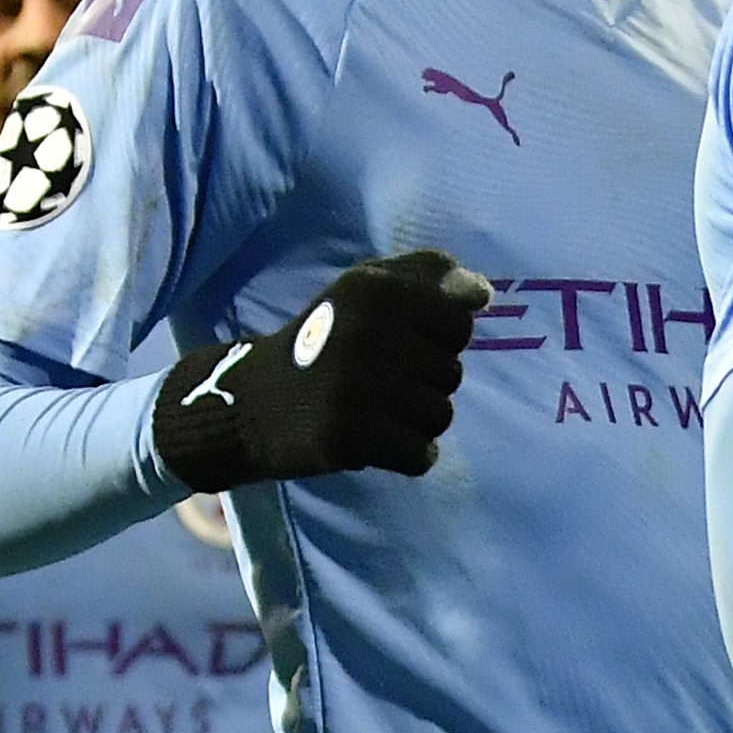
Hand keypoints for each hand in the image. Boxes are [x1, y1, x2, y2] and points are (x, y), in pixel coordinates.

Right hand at [152, 249, 492, 490]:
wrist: (251, 403)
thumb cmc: (322, 339)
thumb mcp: (366, 289)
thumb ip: (428, 277)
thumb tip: (481, 292)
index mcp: (376, 289)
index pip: (459, 323)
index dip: (439, 340)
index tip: (403, 345)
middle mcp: (368, 332)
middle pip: (453, 373)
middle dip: (424, 382)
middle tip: (377, 382)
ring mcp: (358, 387)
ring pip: (441, 415)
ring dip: (416, 421)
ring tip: (377, 411)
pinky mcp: (350, 437)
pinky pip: (421, 455)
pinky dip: (408, 455)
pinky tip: (377, 441)